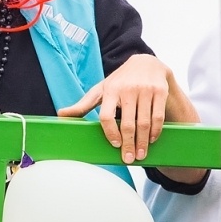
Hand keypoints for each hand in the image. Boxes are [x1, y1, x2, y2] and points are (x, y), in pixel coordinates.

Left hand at [57, 55, 174, 164]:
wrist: (146, 62)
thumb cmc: (120, 81)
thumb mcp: (101, 90)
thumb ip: (83, 105)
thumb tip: (60, 115)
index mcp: (110, 90)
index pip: (107, 116)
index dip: (110, 133)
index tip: (115, 145)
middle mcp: (128, 89)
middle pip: (128, 123)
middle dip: (129, 144)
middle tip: (129, 159)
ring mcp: (145, 90)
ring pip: (144, 122)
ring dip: (143, 142)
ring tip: (140, 155)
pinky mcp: (160, 92)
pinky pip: (158, 116)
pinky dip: (155, 131)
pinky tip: (151, 140)